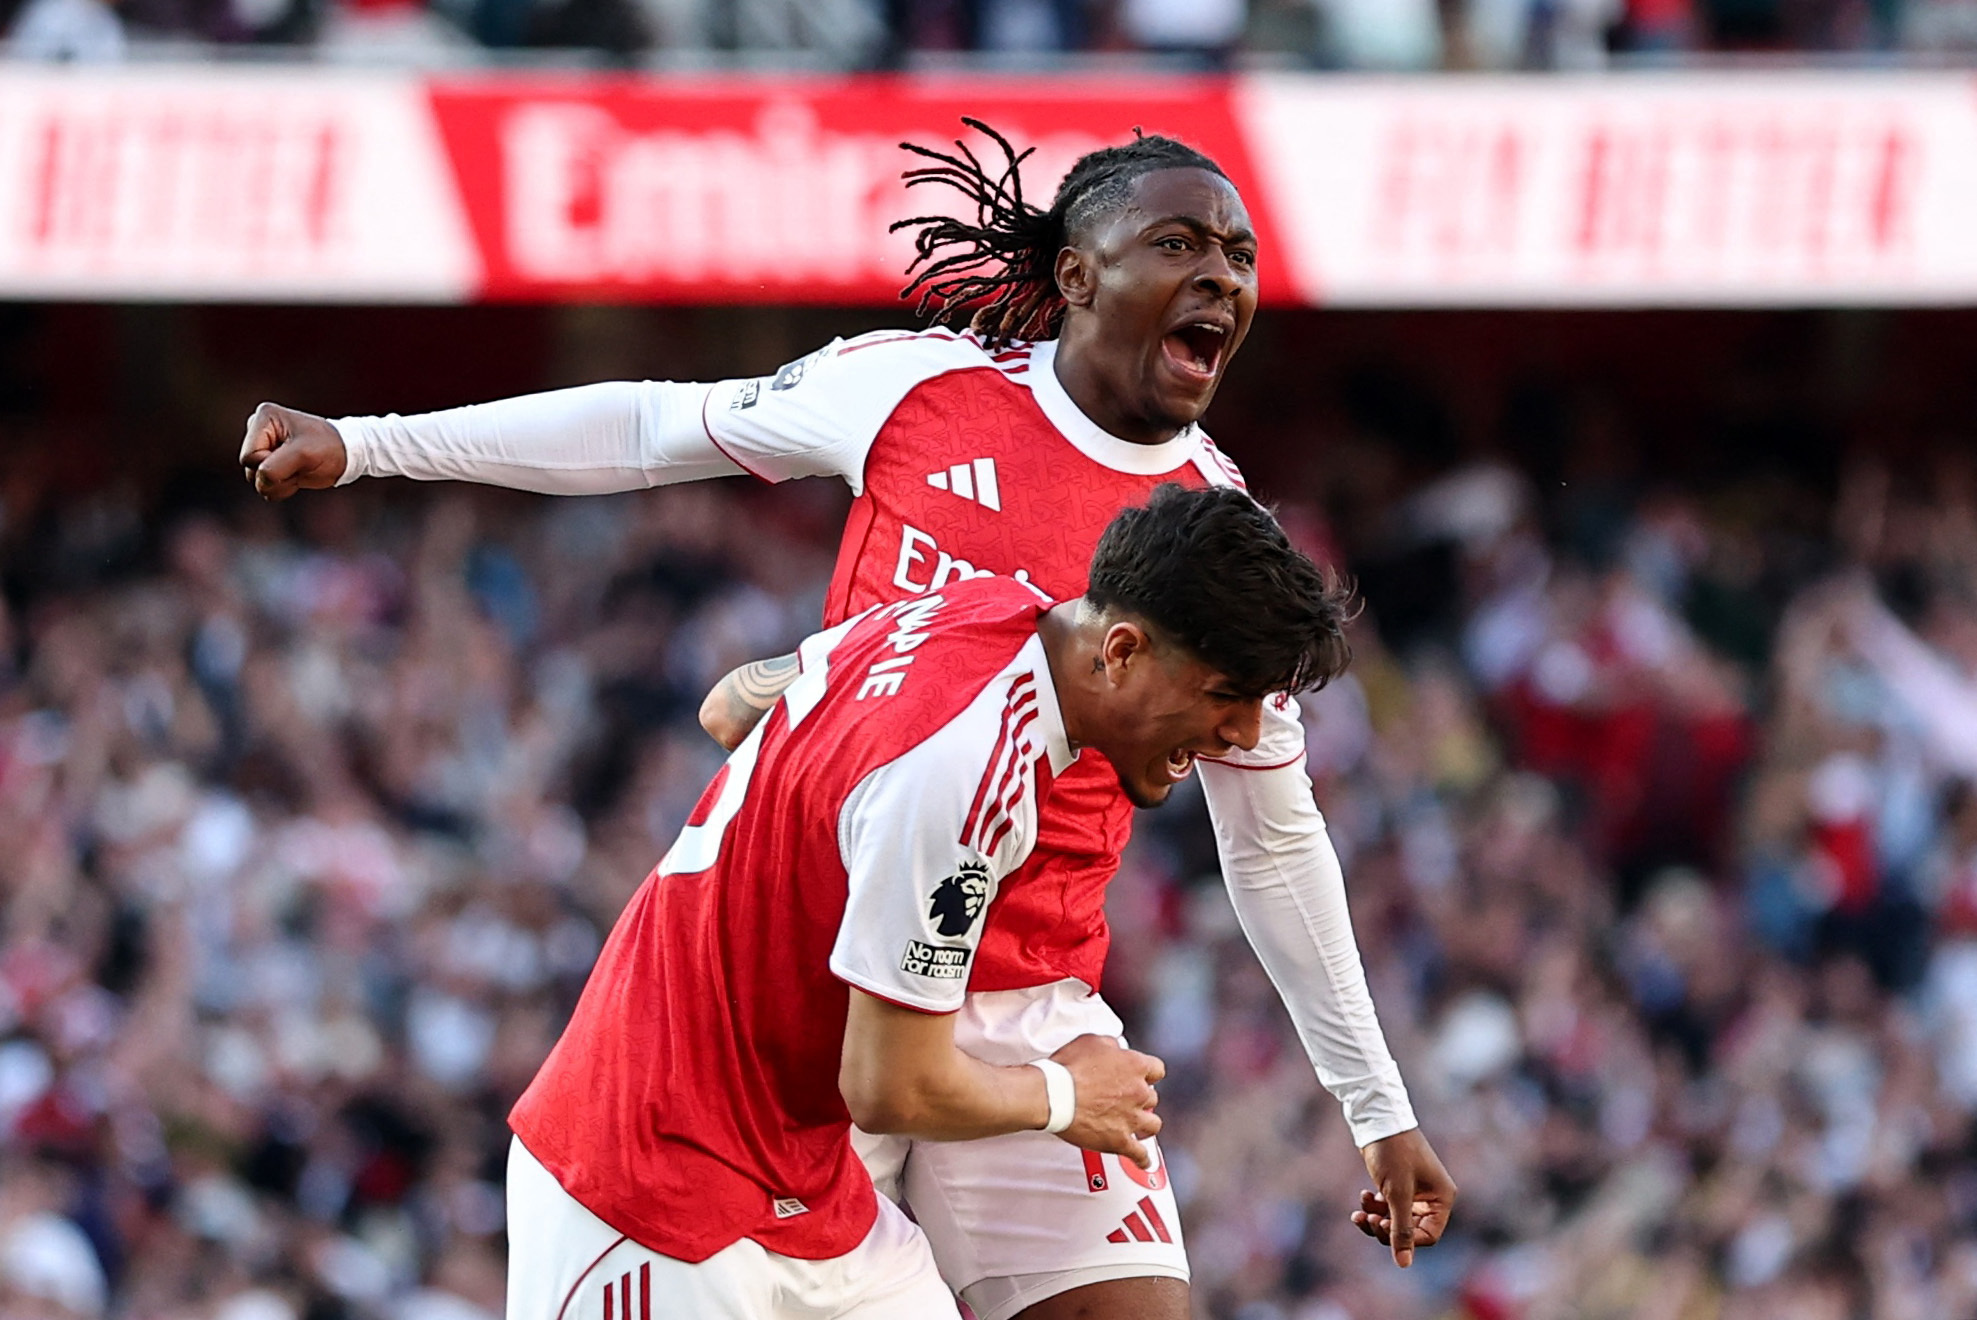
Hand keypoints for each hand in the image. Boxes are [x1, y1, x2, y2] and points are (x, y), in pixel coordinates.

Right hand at [240, 402, 346, 499]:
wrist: (345, 455)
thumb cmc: (328, 447)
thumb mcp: (304, 454)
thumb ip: (275, 467)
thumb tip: (259, 480)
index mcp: (264, 418)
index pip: (249, 457)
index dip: (269, 464)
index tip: (295, 456)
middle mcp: (259, 430)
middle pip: (249, 469)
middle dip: (276, 475)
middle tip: (300, 464)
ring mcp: (263, 447)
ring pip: (256, 481)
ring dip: (281, 483)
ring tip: (300, 469)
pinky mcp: (270, 463)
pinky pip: (265, 487)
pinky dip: (283, 488)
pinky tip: (297, 475)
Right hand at [1049, 1034, 1164, 1169]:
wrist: (1054, 1095)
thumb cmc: (1069, 1068)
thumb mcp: (1092, 1041)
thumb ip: (1111, 1045)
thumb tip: (1116, 1048)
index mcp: (1135, 1066)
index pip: (1157, 1070)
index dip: (1148, 1074)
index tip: (1143, 1077)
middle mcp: (1139, 1092)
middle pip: (1152, 1097)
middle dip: (1141, 1099)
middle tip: (1128, 1100)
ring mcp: (1131, 1118)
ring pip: (1153, 1125)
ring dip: (1146, 1125)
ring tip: (1138, 1126)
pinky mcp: (1120, 1140)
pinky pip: (1139, 1154)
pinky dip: (1142, 1158)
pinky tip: (1142, 1160)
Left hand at [1352, 1127, 1455, 1267]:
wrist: (1378, 1119)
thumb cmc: (1393, 1153)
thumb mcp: (1397, 1194)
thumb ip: (1401, 1230)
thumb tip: (1404, 1264)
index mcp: (1441, 1198)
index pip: (1428, 1236)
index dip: (1405, 1240)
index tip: (1382, 1229)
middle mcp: (1432, 1197)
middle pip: (1410, 1231)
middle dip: (1385, 1229)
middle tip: (1368, 1220)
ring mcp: (1415, 1191)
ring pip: (1396, 1220)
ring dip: (1376, 1219)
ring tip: (1359, 1212)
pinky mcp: (1399, 1185)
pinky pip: (1388, 1207)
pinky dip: (1374, 1206)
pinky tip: (1364, 1196)